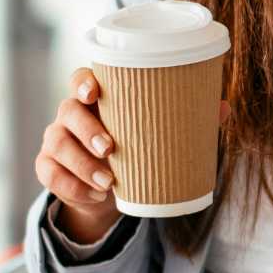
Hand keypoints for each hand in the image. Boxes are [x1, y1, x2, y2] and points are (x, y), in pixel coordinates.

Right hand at [35, 68, 231, 243]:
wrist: (106, 189)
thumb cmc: (133, 147)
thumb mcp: (155, 134)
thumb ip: (185, 119)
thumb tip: (224, 108)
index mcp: (95, 98)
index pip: (80, 78)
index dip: (83, 82)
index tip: (95, 92)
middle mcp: (70, 114)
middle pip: (67, 111)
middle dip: (87, 130)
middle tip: (111, 149)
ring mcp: (55, 140)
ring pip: (59, 146)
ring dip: (82, 165)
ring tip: (108, 181)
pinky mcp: (48, 167)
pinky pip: (51, 175)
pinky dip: (73, 187)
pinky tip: (95, 194)